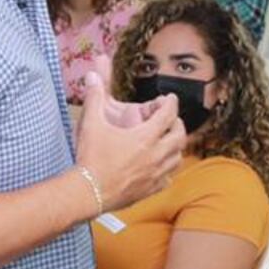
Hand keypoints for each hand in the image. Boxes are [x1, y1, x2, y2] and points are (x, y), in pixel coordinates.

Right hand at [73, 75, 185, 210]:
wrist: (88, 192)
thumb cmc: (91, 158)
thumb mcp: (91, 124)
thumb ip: (94, 97)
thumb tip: (93, 76)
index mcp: (145, 137)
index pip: (168, 114)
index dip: (170, 103)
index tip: (169, 98)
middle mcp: (156, 155)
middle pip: (179, 136)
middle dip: (177, 124)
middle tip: (171, 120)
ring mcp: (155, 174)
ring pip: (178, 158)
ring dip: (175, 147)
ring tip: (168, 142)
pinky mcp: (150, 190)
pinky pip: (168, 178)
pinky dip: (168, 169)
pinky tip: (160, 167)